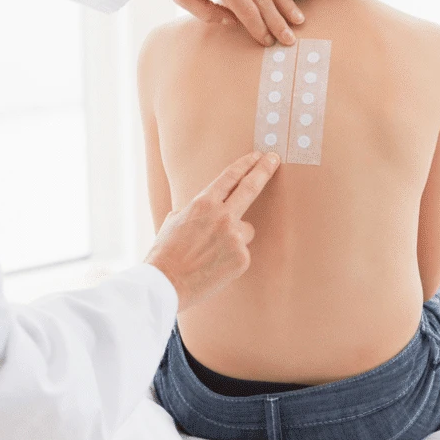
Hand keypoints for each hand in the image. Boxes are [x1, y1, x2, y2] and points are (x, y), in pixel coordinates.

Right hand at [144, 151, 280, 311]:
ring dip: (235, 236)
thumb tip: (203, 210)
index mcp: (203, 203)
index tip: (257, 156)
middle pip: (250, 187)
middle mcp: (222, 215)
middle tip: (274, 159)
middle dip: (264, 170)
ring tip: (212, 252)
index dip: (245, 164)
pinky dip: (232, 257)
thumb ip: (194, 211)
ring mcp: (234, 237)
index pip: (230, 177)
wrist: (166, 283)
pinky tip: (215, 266)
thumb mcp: (174, 221)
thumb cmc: (166, 253)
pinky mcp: (242, 257)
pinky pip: (242, 251)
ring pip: (246, 229)